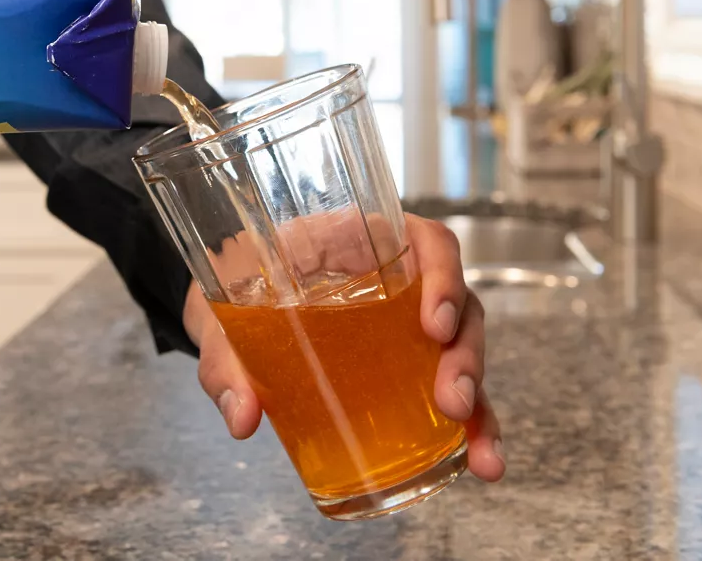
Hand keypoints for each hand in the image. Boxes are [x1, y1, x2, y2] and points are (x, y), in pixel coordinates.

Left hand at [184, 213, 505, 482]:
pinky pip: (452, 386)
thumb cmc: (232, 289)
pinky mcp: (407, 365)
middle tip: (450, 400)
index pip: (423, 241)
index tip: (433, 323)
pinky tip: (481, 459)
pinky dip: (474, 425)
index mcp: (356, 241)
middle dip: (464, 354)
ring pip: (464, 348)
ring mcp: (405, 323)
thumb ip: (225, 359)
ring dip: (478, 396)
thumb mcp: (219, 314)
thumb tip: (242, 416)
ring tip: (479, 447)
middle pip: (456, 303)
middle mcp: (394, 278)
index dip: (442, 276)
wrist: (223, 311)